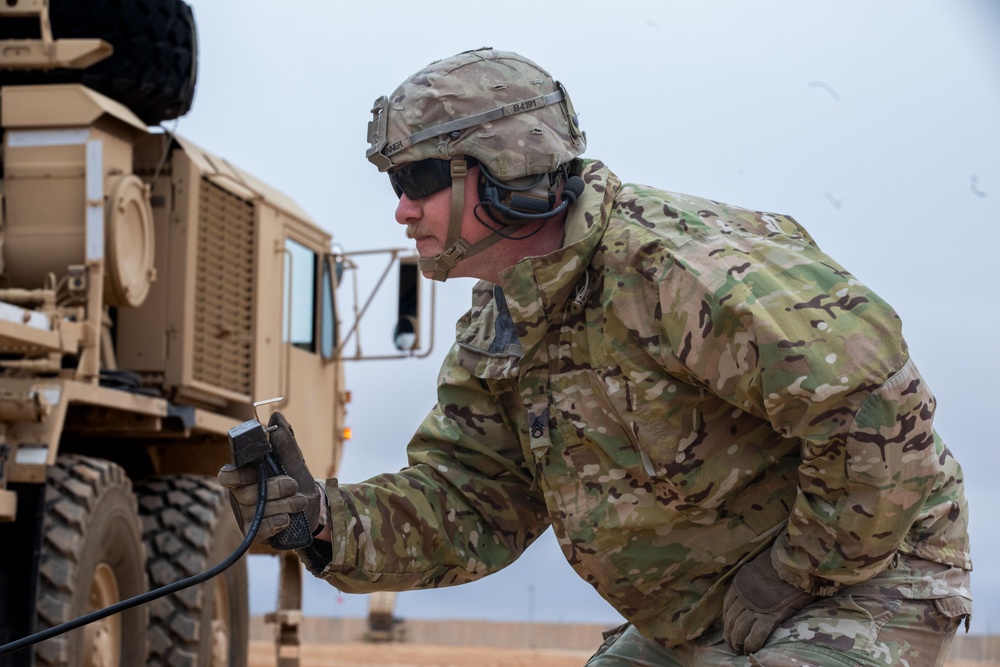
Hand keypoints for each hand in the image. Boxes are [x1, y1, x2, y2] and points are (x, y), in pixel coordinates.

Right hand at [218, 412, 321, 542]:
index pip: (227, 475)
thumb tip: (276, 418)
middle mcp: (241, 495)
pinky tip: (286, 519)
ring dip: (282, 505)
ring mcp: (246, 515)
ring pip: (255, 511)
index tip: (258, 471)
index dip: (239, 474)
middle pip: (245, 494)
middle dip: (273, 489)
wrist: (314, 505)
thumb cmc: (297, 478)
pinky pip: (257, 531)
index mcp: (245, 474)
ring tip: (299, 501)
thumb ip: (284, 442)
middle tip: (293, 485)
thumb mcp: (294, 460)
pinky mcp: (256, 532)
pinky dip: (273, 524)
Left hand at [723, 547, 814, 654]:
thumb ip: (751, 583)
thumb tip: (752, 593)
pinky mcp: (771, 616)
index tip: (730, 631)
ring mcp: (756, 607)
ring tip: (741, 651)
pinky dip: (751, 645)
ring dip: (738, 644)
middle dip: (730, 637)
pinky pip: (756, 635)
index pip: (727, 609)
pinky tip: (751, 650)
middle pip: (731, 622)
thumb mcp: (758, 569)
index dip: (727, 623)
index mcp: (739, 585)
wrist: (795, 561)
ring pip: (739, 630)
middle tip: (734, 647)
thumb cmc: (780, 564)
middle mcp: (744, 597)